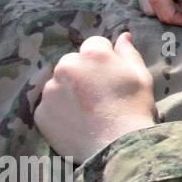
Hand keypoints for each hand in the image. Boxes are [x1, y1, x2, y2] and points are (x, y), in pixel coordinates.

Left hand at [35, 33, 155, 162]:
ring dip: (69, 91)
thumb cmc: (135, 108)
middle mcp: (67, 67)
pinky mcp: (40, 113)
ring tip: (87, 111)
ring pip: (59, 83)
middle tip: (98, 94)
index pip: (94, 44)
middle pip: (73, 62)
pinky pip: (49, 105)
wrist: (118, 146)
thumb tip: (123, 36)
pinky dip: (60, 111)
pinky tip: (76, 122)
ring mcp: (50, 90)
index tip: (111, 76)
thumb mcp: (141, 76)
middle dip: (83, 73)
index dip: (105, 58)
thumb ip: (129, 53)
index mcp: (93, 55)